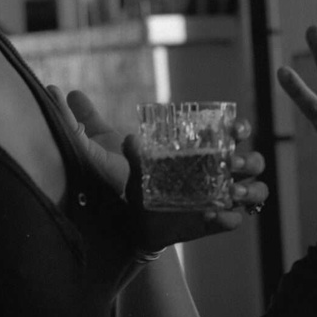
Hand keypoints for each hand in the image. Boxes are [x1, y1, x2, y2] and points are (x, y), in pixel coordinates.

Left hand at [46, 87, 268, 251]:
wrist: (127, 225)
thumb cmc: (123, 183)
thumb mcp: (105, 152)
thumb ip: (89, 124)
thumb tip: (63, 92)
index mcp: (198, 149)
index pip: (231, 131)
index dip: (240, 128)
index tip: (235, 129)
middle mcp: (213, 171)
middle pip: (250, 158)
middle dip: (249, 157)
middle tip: (234, 160)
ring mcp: (216, 197)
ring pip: (252, 188)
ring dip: (249, 187)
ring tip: (231, 190)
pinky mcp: (212, 221)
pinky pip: (234, 219)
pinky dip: (231, 218)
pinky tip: (218, 216)